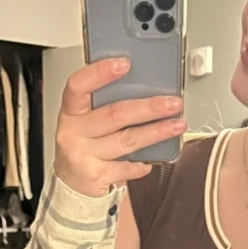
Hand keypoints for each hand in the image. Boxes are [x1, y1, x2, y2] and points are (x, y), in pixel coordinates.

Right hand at [55, 57, 186, 197]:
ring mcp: (83, 155)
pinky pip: (127, 167)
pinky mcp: (95, 176)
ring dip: (156, 132)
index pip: (79, 86)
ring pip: (127, 139)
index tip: (125, 63)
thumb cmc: (83, 146)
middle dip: (149, 107)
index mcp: (71, 112)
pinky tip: (153, 159)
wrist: (70, 185)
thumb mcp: (85, 122)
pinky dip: (143, 163)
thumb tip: (144, 90)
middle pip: (115, 114)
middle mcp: (74, 132)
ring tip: (177, 125)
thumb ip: (104, 106)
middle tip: (172, 103)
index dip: (100, 73)